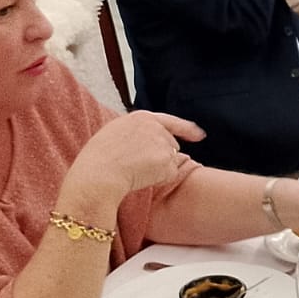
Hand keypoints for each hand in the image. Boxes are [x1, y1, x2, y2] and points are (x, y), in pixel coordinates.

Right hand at [69, 111, 205, 198]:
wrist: (98, 174)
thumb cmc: (98, 159)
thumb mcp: (114, 133)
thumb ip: (135, 132)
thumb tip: (152, 140)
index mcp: (141, 117)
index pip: (170, 121)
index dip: (187, 129)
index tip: (200, 135)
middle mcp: (156, 127)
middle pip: (171, 144)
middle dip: (160, 157)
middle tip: (134, 166)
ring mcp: (163, 142)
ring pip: (170, 160)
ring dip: (159, 169)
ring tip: (134, 171)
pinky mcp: (166, 159)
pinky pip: (169, 175)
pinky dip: (159, 180)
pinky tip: (141, 178)